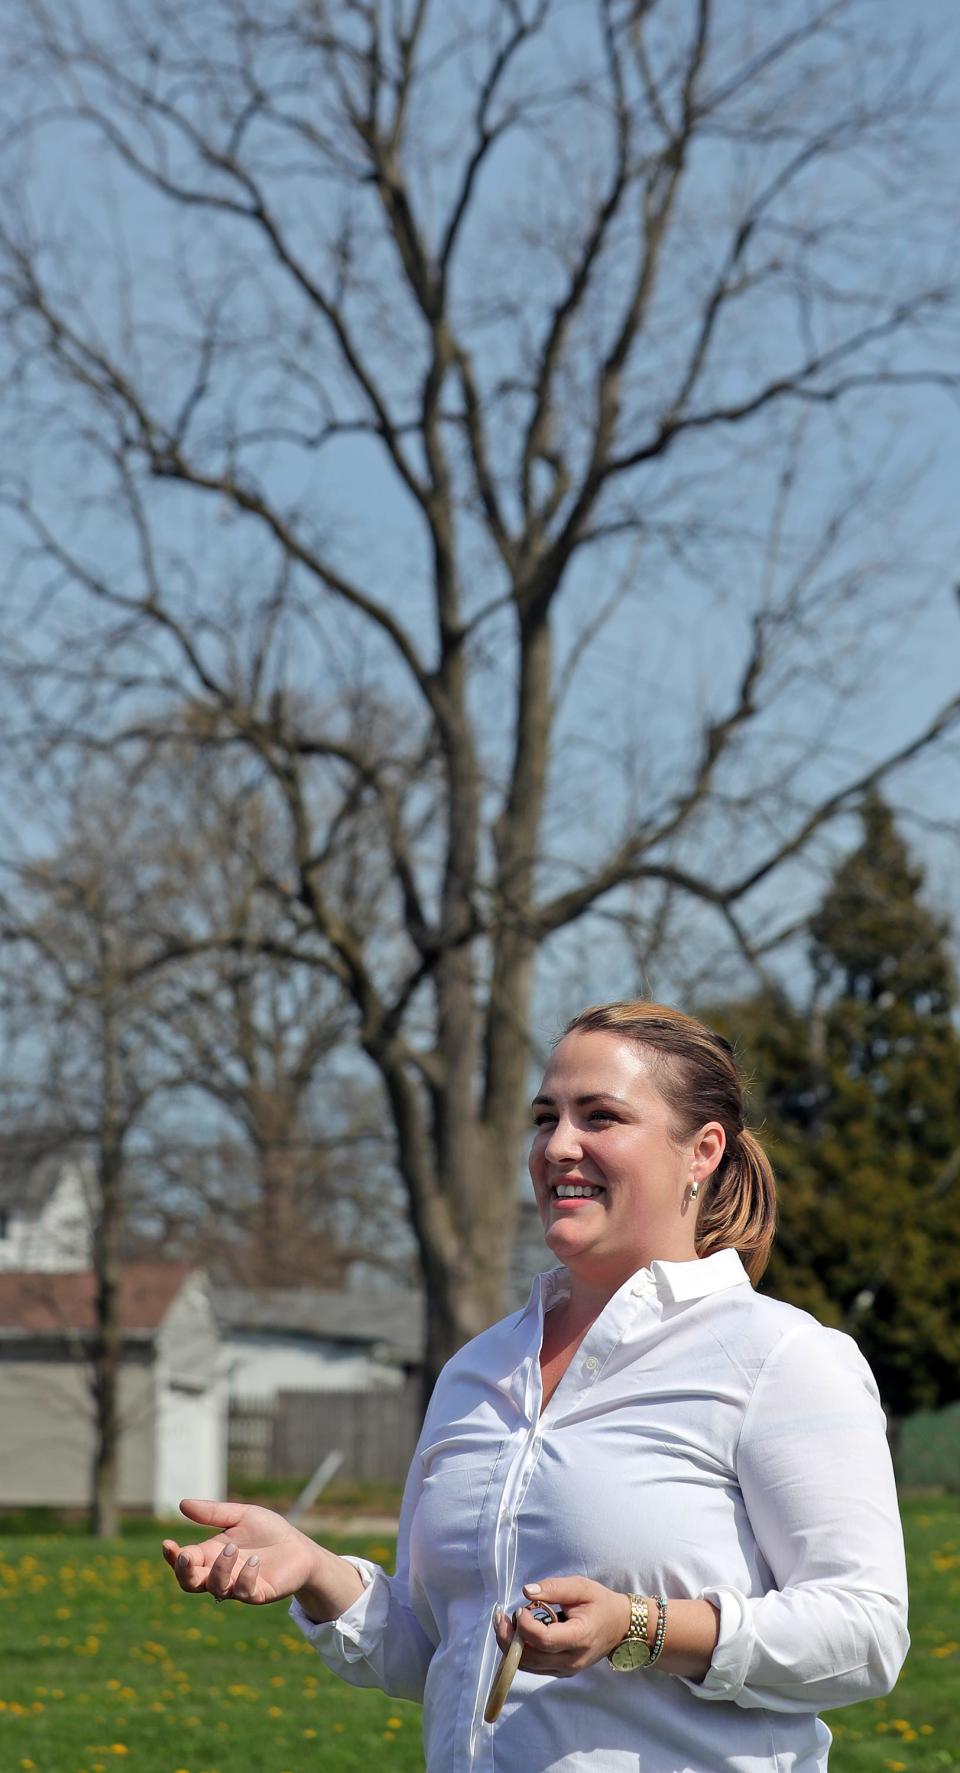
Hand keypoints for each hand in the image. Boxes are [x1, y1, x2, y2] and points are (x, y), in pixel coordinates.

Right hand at [161, 1498, 323, 1606]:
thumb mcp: (241, 1516)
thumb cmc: (268, 1532)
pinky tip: (255, 1561)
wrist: (299, 1547)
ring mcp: (237, 1586)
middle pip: (190, 1583)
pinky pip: (244, 1592)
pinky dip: (246, 1577)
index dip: (173, 1557)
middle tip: (189, 1556)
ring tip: (233, 1548)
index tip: (168, 1544)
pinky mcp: (257, 1593)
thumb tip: (182, 1504)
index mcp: (211, 1554)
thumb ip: (213, 1513)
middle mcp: (221, 1573)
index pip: (184, 1561)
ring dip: (220, 1569)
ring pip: (215, 1588)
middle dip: (184, 1572)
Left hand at [493, 1578, 631, 1675]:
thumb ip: (554, 1588)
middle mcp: (572, 1660)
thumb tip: (526, 1591)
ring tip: (506, 1623)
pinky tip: (518, 1634)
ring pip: (529, 1666)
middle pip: (531, 1658)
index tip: (519, 1609)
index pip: (544, 1640)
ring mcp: (566, 1670)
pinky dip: (521, 1653)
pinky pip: (534, 1667)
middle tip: (500, 1617)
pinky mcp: (561, 1672)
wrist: (620, 1627)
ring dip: (511, 1647)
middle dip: (509, 1638)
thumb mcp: (581, 1587)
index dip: (525, 1626)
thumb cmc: (600, 1603)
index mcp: (580, 1637)